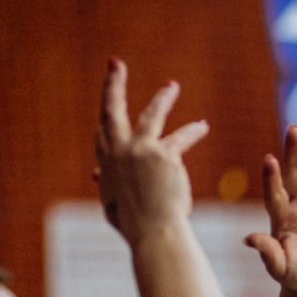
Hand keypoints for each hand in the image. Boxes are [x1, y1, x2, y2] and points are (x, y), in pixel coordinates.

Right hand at [94, 59, 207, 241]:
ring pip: (150, 115)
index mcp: (106, 164)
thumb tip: (95, 174)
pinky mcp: (163, 154)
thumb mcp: (113, 204)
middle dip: (113, 84)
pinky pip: (181, 136)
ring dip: (162, 98)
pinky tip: (201, 125)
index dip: (107, 120)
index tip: (111, 103)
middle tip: (115, 64)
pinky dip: (192, 131)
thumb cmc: (135, 225)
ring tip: (171, 86)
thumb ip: (106, 185)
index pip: (103, 133)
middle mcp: (118, 152)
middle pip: (111, 109)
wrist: (154, 232)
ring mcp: (139, 150)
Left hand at [243, 125, 296, 293]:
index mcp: (280, 216)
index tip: (269, 159)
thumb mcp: (280, 267)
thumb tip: (248, 239)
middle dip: (294, 153)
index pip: (274, 193)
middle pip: (295, 174)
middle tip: (293, 129)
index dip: (272, 178)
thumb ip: (268, 252)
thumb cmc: (293, 274)